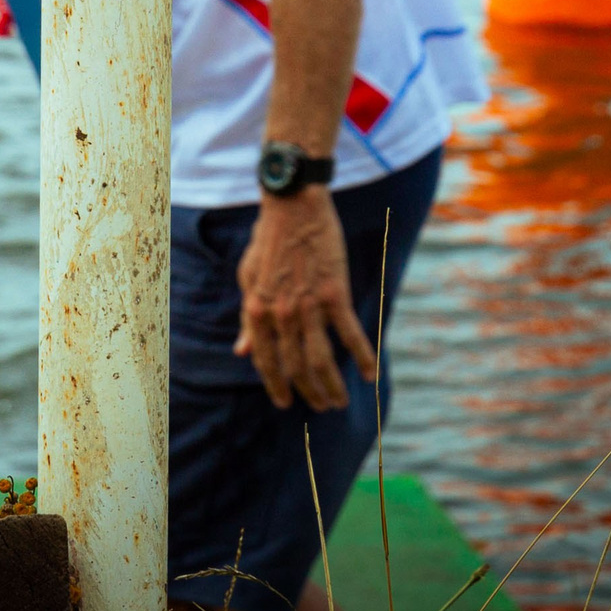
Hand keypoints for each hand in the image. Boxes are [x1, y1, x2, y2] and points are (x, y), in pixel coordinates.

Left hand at [231, 186, 376, 409]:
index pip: (265, 360)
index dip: (275, 385)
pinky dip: (362, 357)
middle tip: (320, 406)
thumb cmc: (269, 239)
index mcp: (256, 309)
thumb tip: (240, 351)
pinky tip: (370, 375)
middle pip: (296, 366)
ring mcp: (308, 305)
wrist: (293, 205)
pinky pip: (349, 334)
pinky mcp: (334, 293)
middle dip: (308, 393)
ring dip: (331, 386)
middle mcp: (280, 313)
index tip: (284, 402)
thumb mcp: (249, 278)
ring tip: (338, 402)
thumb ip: (247, 317)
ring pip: (321, 360)